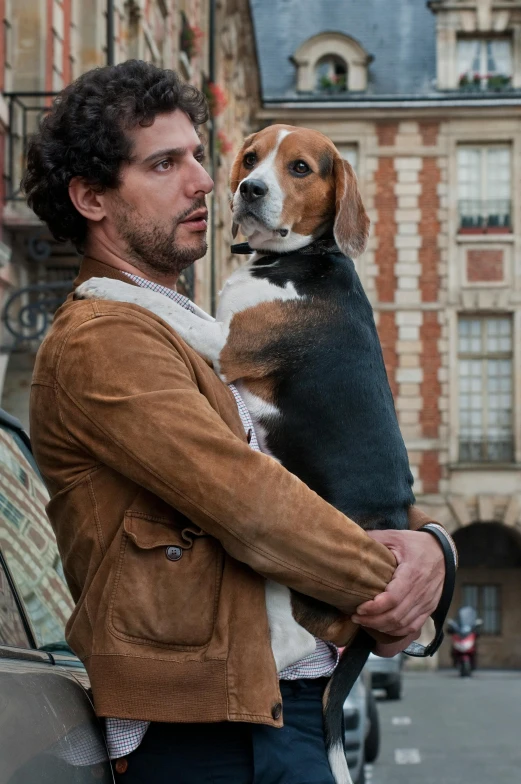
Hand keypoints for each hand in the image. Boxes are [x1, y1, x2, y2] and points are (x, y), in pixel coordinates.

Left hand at [352, 530, 444, 653]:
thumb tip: (352, 540)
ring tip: (364, 622)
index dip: (374, 608)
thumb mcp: (395, 536)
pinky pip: (412, 627)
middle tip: (355, 618)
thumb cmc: (414, 544)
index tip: (358, 608)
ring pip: (403, 624)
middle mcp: (421, 591)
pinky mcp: (429, 608)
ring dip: (382, 627)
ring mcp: (426, 602)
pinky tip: (382, 627)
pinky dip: (396, 631)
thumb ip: (375, 538)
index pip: (392, 598)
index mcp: (412, 573)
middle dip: (373, 621)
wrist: (442, 551)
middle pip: (396, 616)